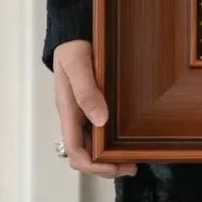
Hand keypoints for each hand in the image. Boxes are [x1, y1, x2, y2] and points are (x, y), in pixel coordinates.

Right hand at [53, 40, 136, 177]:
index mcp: (69, 111)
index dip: (94, 166)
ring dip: (109, 155)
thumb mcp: (78, 66)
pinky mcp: (92, 104)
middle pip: (85, 153)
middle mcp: (75, 116)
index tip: (117, 168)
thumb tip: (100, 121)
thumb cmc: (73, 48)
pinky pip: (99, 129)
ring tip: (133, 157)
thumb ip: (86, 92)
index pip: (76, 151)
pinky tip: (127, 138)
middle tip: (132, 166)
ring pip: (92, 144)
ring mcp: (83, 111)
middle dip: (105, 166)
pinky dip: (111, 140)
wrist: (74, 33)